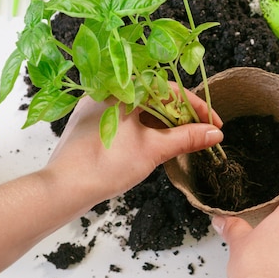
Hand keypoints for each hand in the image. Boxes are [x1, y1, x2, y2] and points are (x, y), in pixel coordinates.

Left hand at [43, 88, 223, 207]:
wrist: (63, 189)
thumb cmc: (106, 165)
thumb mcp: (153, 149)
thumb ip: (186, 138)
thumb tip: (214, 133)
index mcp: (122, 89)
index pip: (169, 89)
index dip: (195, 107)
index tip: (214, 124)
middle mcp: (108, 91)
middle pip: (155, 96)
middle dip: (181, 114)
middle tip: (202, 132)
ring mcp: (97, 107)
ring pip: (140, 108)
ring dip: (164, 122)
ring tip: (184, 139)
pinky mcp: (91, 123)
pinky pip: (126, 117)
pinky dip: (145, 127)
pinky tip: (158, 142)